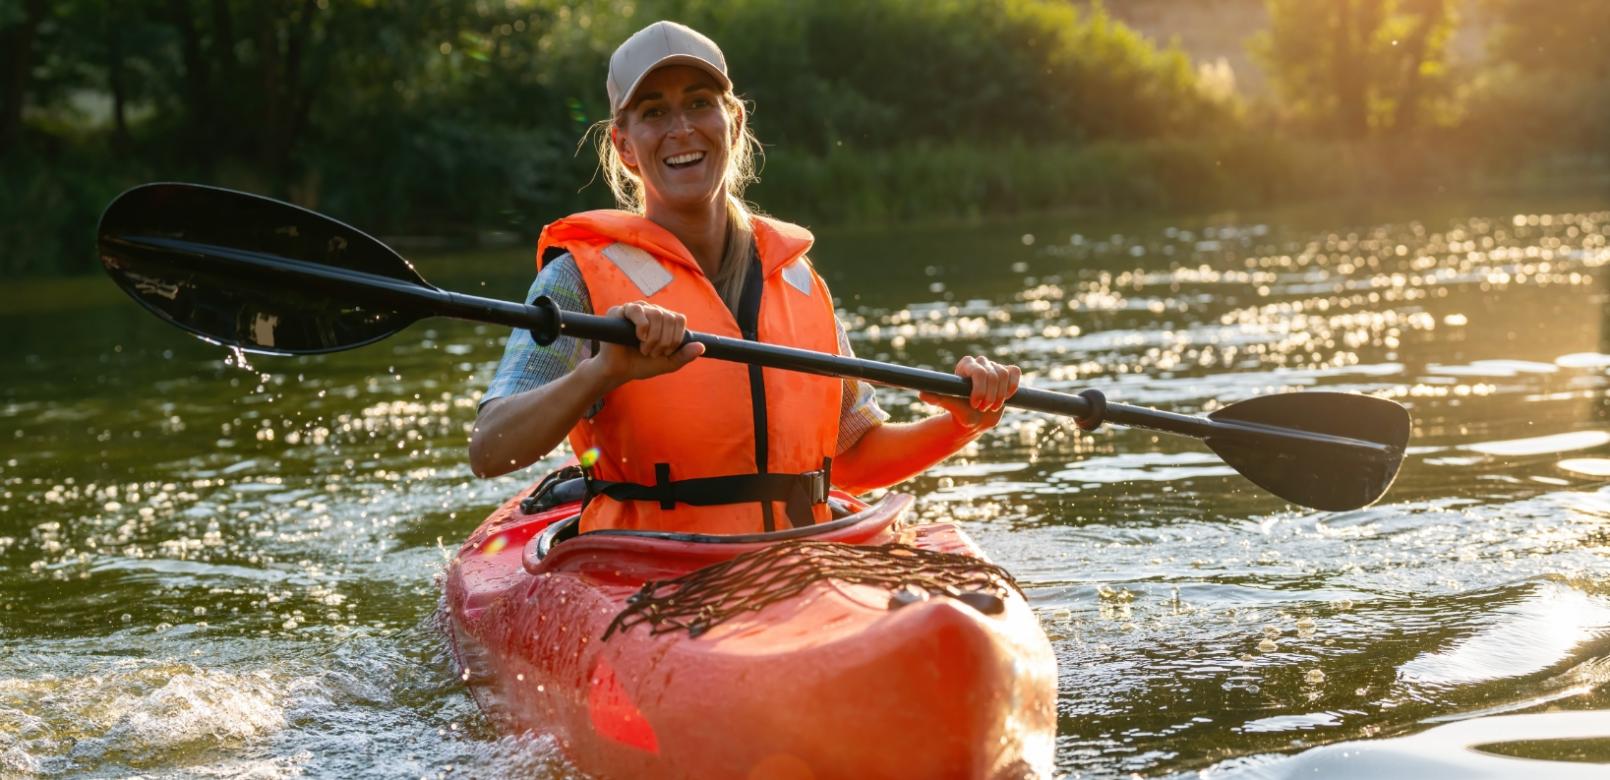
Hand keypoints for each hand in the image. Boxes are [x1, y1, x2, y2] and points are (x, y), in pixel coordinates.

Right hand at [589, 301, 703, 387]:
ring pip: (656, 314)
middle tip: (653, 353)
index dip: (676, 337)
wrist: (619, 371)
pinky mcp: (620, 311)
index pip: (679, 319)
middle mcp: (652, 312)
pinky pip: (637, 310)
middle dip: (664, 341)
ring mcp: (637, 309)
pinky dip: (642, 326)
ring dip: (653, 337)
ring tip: (644, 349)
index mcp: (664, 320)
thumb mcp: (668, 363)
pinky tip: (638, 337)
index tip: (666, 352)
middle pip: (669, 317)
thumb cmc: (642, 364)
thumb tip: (702, 347)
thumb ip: (684, 355)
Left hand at [919, 355, 1020, 434]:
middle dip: (990, 396)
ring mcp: (994, 367)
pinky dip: (1012, 386)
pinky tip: (1006, 397)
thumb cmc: (961, 413)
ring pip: (1004, 375)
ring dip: (1000, 395)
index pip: (979, 372)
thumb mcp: (950, 407)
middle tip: (982, 409)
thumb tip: (922, 394)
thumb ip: (938, 399)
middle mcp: (979, 363)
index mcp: (965, 366)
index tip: (975, 404)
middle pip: (993, 374)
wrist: (975, 419)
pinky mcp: (1007, 373)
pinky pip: (1014, 373)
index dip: (980, 389)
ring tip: (992, 407)